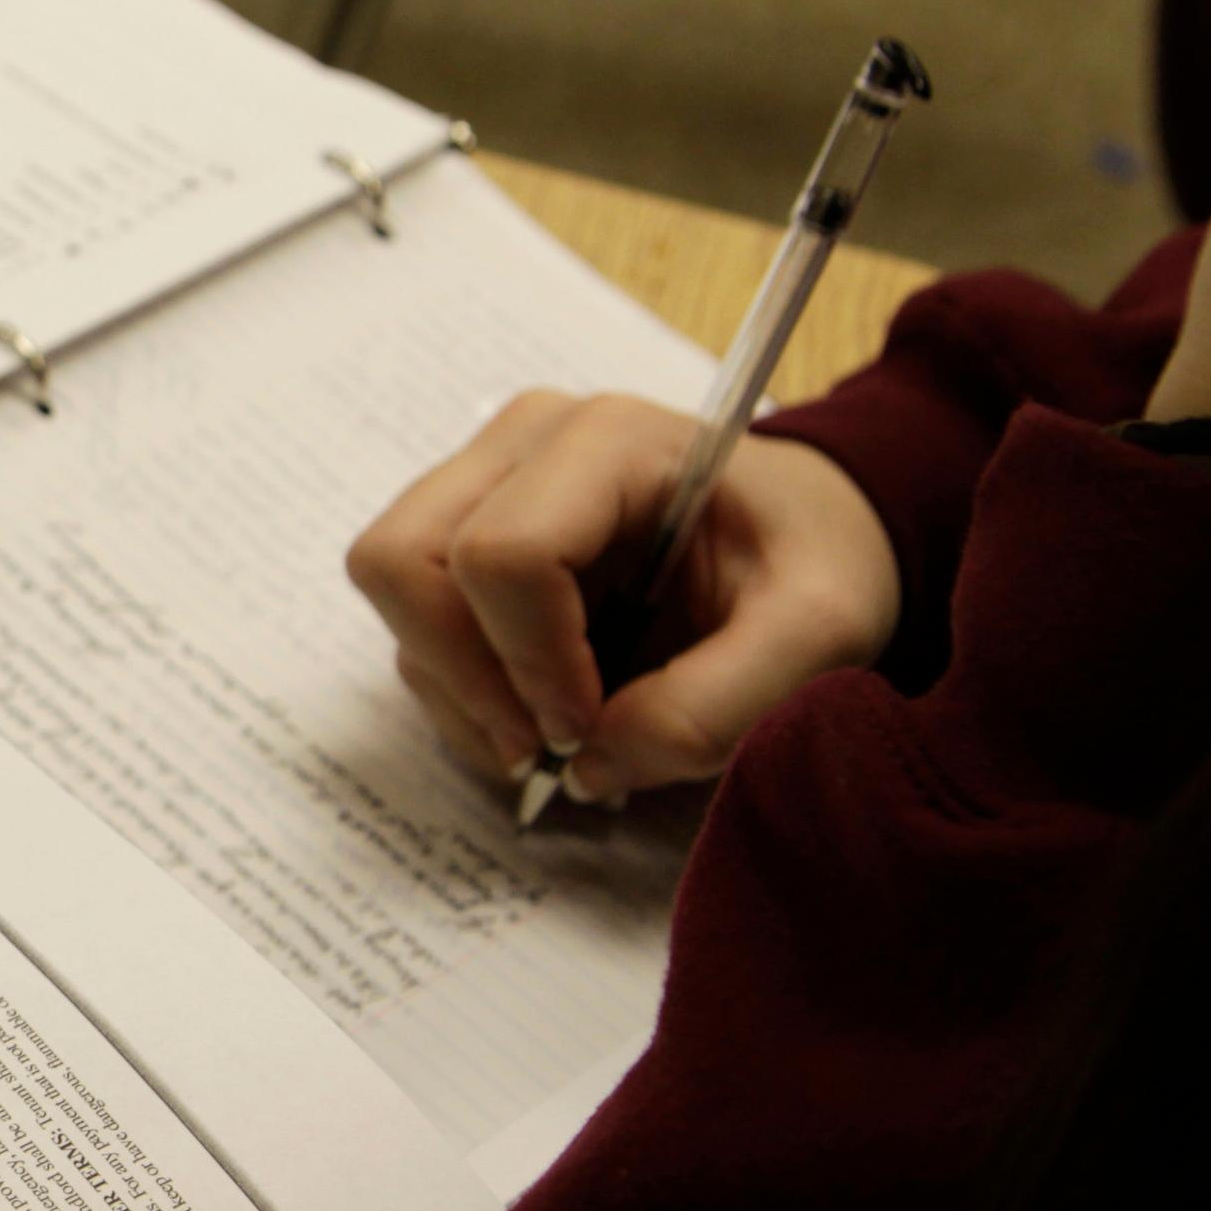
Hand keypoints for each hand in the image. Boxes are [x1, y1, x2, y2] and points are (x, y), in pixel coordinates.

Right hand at [347, 390, 900, 805]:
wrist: (806, 535)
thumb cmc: (814, 563)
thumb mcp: (816, 636)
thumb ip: (712, 708)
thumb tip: (585, 767)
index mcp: (609, 442)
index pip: (500, 553)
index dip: (529, 663)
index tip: (589, 725)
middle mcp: (521, 444)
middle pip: (404, 564)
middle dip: (466, 679)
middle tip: (546, 743)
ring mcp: (479, 482)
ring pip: (395, 599)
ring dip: (461, 694)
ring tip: (551, 734)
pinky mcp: (459, 532)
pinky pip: (410, 623)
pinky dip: (460, 691)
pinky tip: (537, 707)